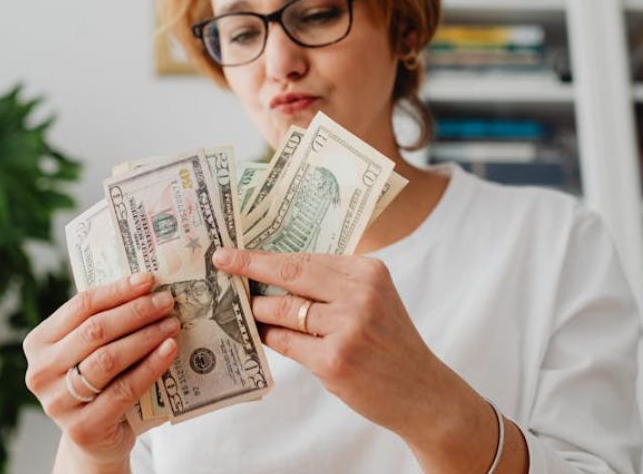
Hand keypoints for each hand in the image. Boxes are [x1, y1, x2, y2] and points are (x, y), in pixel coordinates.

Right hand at [23, 273, 180, 467]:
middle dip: (135, 312)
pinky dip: (150, 367)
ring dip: (145, 337)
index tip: (148, 280)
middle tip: (166, 302)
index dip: (116, 291)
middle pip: (95, 331)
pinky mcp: (82, 428)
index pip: (80, 307)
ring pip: (108, 359)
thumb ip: (104, 323)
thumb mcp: (89, 351)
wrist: (94, 439)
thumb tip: (146, 286)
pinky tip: (169, 351)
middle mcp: (40, 372)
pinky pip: (123, 390)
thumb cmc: (97, 384)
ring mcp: (58, 403)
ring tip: (171, 325)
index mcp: (38, 343)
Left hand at [212, 247, 466, 443]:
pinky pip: (286, 342)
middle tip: (221, 262)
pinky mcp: (335, 360)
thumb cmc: (390, 343)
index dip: (265, 254)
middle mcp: (360, 294)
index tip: (233, 251)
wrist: (421, 391)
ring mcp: (348, 327)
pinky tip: (265, 336)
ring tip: (248, 311)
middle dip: (249, 267)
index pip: (306, 257)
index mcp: (369, 271)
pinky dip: (271, 338)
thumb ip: (335, 283)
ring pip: (281, 310)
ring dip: (258, 311)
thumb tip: (274, 271)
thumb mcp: (375, 299)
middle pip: (290, 274)